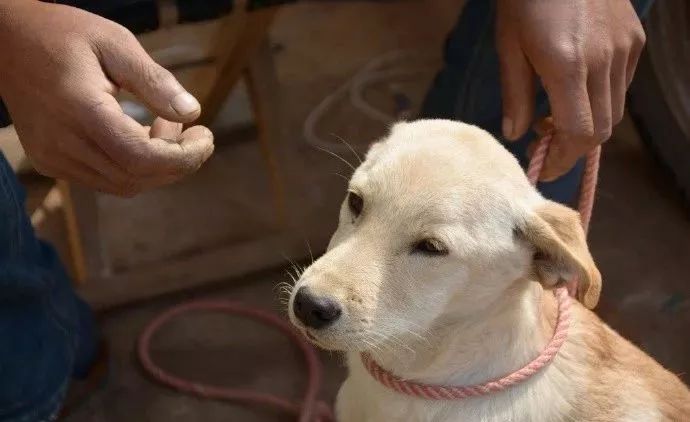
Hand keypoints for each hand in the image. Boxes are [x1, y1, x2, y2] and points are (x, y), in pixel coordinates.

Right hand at [0, 1, 213, 195]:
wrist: (4, 42)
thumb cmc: (62, 34)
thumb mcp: (114, 42)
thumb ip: (154, 80)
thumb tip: (192, 113)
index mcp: (80, 110)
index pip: (140, 158)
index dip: (183, 158)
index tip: (206, 137)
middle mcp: (62, 143)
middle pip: (136, 178)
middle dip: (177, 161)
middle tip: (193, 132)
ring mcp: (53, 157)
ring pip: (123, 185)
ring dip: (157, 165)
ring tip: (164, 125)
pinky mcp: (50, 162)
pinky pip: (104, 180)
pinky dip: (134, 167)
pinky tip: (141, 134)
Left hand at [496, 0, 644, 179]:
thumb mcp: (509, 46)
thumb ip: (515, 94)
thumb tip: (516, 134)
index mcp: (567, 66)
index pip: (578, 134)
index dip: (561, 159)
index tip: (542, 166)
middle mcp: (604, 61)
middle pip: (600, 130)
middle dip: (571, 146)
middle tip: (542, 140)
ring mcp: (625, 49)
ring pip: (613, 110)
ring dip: (587, 124)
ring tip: (554, 114)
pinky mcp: (635, 38)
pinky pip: (621, 86)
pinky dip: (600, 100)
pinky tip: (575, 88)